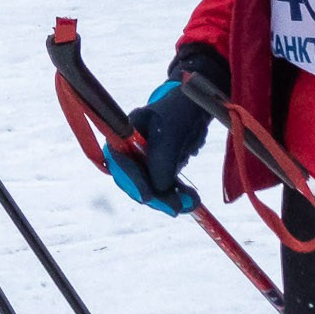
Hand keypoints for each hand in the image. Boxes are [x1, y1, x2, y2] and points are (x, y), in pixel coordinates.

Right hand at [107, 44, 230, 215]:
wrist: (195, 106)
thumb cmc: (179, 111)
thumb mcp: (171, 132)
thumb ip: (161, 159)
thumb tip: (158, 190)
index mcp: (124, 134)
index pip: (120, 163)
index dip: (132, 181)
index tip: (148, 197)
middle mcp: (130, 150)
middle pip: (134, 182)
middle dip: (156, 197)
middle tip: (177, 207)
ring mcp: (144, 161)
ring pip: (151, 189)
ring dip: (170, 200)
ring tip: (192, 202)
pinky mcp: (159, 170)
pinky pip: (164, 189)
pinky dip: (177, 196)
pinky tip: (192, 199)